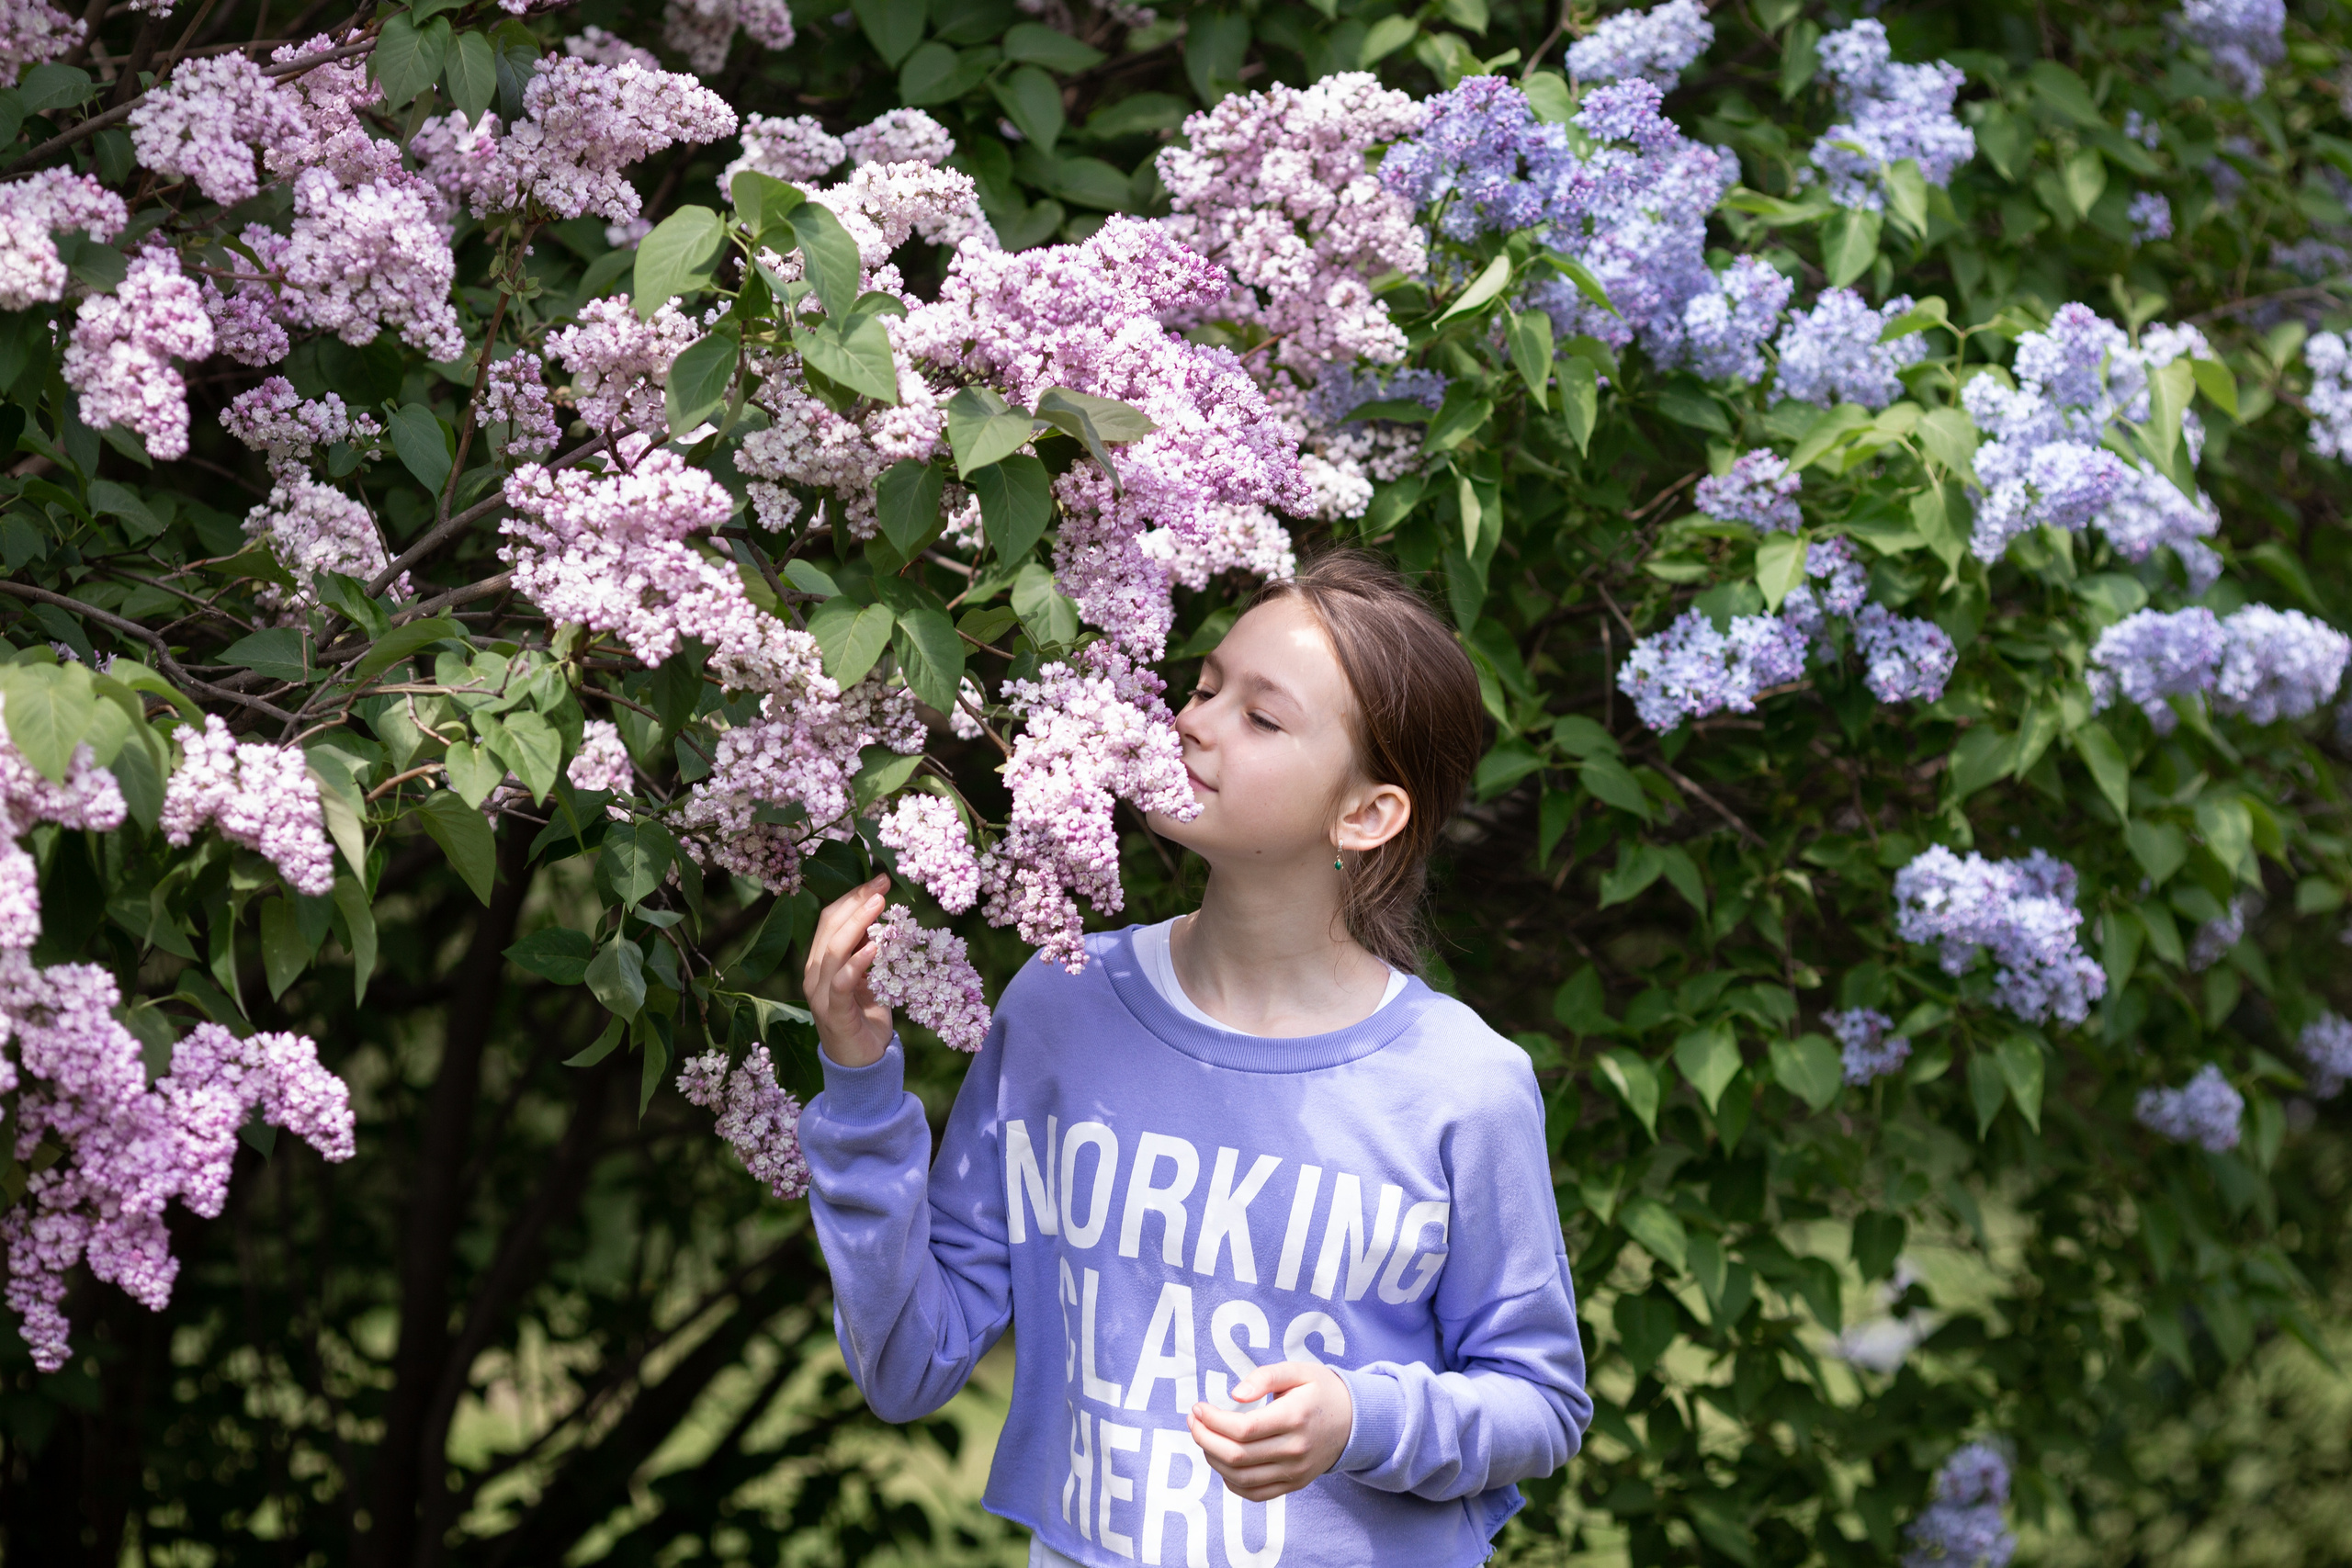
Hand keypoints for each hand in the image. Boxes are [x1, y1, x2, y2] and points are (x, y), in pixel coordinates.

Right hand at [804, 876, 894, 1067]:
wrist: (862, 1065)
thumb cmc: (866, 1018)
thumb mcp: (869, 977)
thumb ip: (867, 950)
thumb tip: (881, 914)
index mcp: (820, 963)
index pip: (830, 919)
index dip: (853, 896)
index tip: (879, 878)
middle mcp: (814, 975)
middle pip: (829, 927)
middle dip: (856, 901)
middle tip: (883, 882)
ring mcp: (821, 995)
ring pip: (833, 950)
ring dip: (858, 923)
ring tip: (879, 903)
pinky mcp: (834, 1014)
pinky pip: (842, 983)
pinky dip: (857, 962)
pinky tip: (874, 947)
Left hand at [1186, 1361, 1352, 1501]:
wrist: (1355, 1421)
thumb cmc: (1321, 1391)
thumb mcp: (1298, 1371)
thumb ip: (1264, 1377)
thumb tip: (1234, 1395)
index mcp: (1295, 1417)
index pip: (1243, 1429)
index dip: (1212, 1421)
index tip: (1199, 1407)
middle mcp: (1295, 1449)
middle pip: (1237, 1455)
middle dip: (1204, 1438)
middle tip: (1193, 1421)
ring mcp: (1295, 1471)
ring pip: (1241, 1477)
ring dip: (1212, 1459)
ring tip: (1203, 1437)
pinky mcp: (1294, 1484)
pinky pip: (1255, 1493)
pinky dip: (1231, 1481)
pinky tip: (1221, 1460)